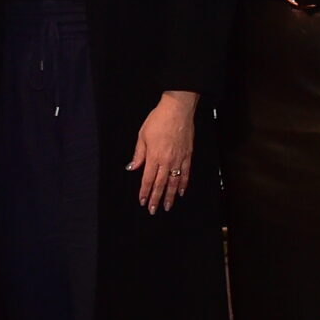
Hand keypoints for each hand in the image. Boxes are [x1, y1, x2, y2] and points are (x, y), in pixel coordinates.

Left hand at [125, 91, 197, 211]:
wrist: (177, 110)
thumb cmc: (159, 119)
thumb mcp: (142, 135)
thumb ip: (138, 154)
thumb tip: (132, 167)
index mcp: (153, 156)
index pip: (147, 179)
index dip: (144, 192)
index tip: (142, 201)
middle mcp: (166, 161)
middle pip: (160, 184)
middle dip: (156, 198)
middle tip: (153, 210)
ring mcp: (178, 159)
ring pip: (174, 182)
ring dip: (170, 196)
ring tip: (167, 206)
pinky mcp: (188, 155)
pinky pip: (186, 173)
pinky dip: (184, 184)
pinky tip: (182, 192)